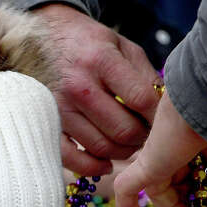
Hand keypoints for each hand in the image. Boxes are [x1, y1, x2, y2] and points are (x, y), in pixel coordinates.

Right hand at [35, 4, 160, 175]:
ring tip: (129, 143)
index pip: (141, 99)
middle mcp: (78, 87)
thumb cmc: (87, 43)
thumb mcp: (120, 46)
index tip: (163, 120)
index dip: (158, 116)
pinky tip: (106, 164)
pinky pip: (71, 158)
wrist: (42, 39)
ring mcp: (60, 109)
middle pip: (123, 129)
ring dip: (123, 152)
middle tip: (147, 134)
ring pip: (102, 147)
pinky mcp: (47, 124)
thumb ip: (144, 75)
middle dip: (143, 137)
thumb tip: (164, 109)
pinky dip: (92, 167)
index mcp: (100, 61)